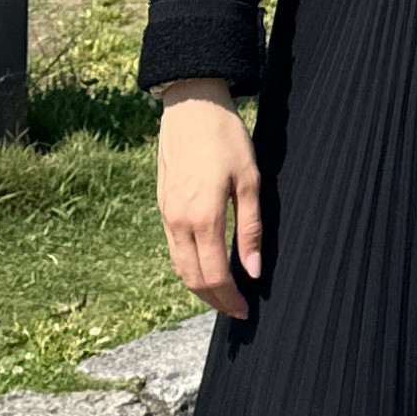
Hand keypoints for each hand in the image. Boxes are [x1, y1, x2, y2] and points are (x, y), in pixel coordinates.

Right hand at [155, 79, 261, 318]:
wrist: (192, 105)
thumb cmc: (226, 137)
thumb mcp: (249, 180)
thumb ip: (250, 228)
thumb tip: (253, 270)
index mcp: (203, 216)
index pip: (214, 274)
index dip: (230, 298)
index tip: (245, 309)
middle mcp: (178, 220)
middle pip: (193, 278)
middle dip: (214, 300)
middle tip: (235, 309)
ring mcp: (166, 213)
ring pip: (179, 266)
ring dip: (199, 287)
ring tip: (222, 295)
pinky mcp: (162, 205)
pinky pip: (172, 248)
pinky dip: (188, 266)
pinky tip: (205, 266)